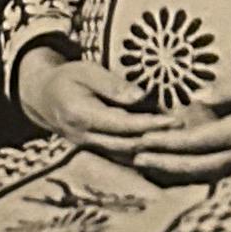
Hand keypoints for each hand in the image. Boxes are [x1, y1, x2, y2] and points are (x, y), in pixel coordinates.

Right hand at [18, 50, 167, 151]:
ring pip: (127, 158)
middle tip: (187, 134)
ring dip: (153, 154)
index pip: (122, 125)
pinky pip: (123, 159)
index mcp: (81, 116)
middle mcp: (85, 138)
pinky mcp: (96, 153)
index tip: (174, 120)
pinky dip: (144, 158)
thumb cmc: (68, 78)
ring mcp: (90, 149)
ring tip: (181, 144)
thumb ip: (113, 85)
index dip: (150, 125)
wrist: (43, 98)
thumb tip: (141, 97)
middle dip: (158, 142)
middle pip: (128, 146)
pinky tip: (165, 153)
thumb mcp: (87, 71)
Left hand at [125, 71, 230, 176]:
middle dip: (164, 161)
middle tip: (135, 156)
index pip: (198, 140)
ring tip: (149, 163)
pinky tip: (179, 166)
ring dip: (175, 169)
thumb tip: (196, 97)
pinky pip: (217, 169)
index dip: (169, 141)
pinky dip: (195, 170)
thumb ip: (230, 90)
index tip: (144, 138)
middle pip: (196, 163)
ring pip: (205, 171)